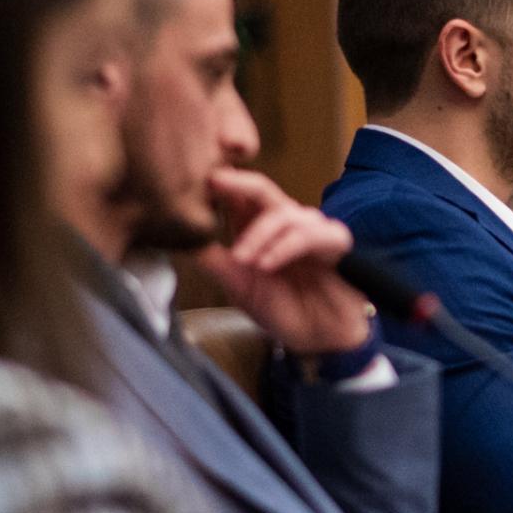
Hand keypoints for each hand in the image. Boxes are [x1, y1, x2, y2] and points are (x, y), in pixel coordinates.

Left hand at [195, 168, 370, 354]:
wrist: (319, 338)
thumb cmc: (282, 308)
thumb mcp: (238, 286)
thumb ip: (213, 260)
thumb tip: (177, 239)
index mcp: (257, 227)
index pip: (238, 194)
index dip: (220, 181)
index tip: (192, 174)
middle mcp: (285, 221)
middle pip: (261, 189)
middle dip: (238, 182)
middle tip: (214, 181)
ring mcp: (311, 229)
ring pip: (283, 215)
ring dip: (258, 235)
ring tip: (242, 260)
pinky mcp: (335, 242)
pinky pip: (308, 235)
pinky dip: (284, 247)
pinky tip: (267, 265)